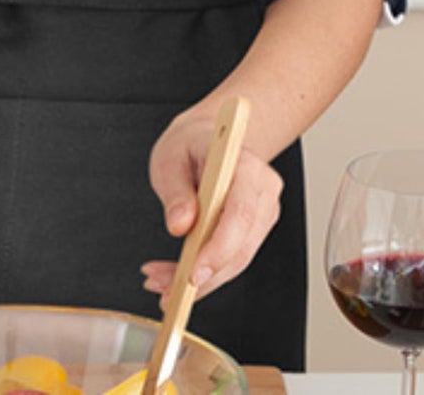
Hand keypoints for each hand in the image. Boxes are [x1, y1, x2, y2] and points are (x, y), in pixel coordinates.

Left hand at [143, 114, 282, 302]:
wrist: (210, 138)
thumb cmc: (191, 144)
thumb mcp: (171, 158)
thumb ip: (176, 192)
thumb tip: (180, 225)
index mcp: (246, 165)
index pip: (240, 213)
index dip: (219, 248)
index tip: (192, 275)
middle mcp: (263, 189)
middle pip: (241, 245)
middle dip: (201, 275)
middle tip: (160, 286)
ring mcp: (263, 210)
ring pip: (237, 260)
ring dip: (199, 280)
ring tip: (160, 281)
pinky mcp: (255, 227)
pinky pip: (233, 258)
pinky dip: (204, 273)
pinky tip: (175, 276)